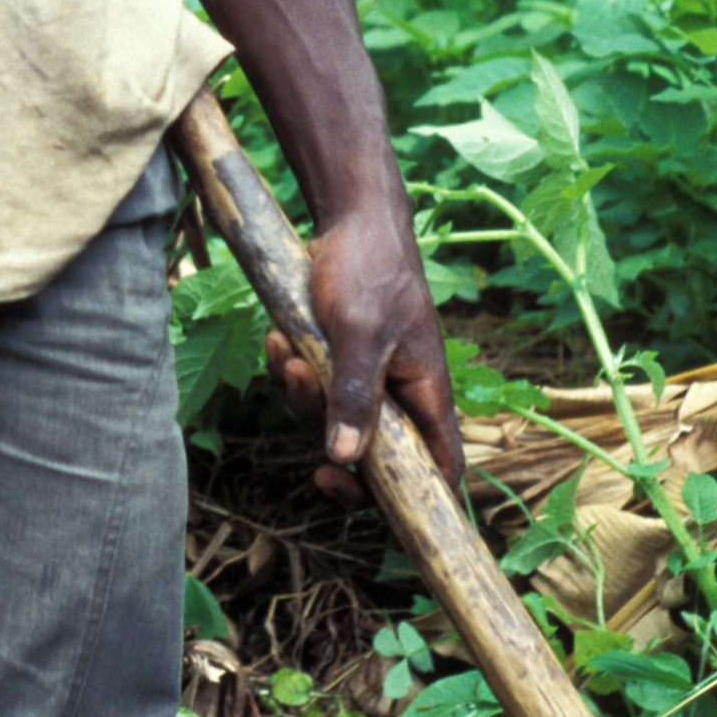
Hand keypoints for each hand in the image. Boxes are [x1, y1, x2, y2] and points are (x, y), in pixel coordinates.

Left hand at [265, 197, 462, 502]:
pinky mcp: (338, 361)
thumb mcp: (360, 332)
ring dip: (300, 396)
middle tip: (303, 413)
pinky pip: (311, 389)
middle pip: (370, 453)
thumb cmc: (369, 269)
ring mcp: (368, 378)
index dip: (410, 499)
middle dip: (328, 438)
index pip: (438, 467)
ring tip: (286, 352)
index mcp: (425, 392)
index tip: (356, 493)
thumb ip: (356, 394)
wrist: (350, 217)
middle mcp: (401, 392)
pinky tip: (278, 340)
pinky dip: (290, 370)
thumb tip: (347, 458)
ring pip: (331, 420)